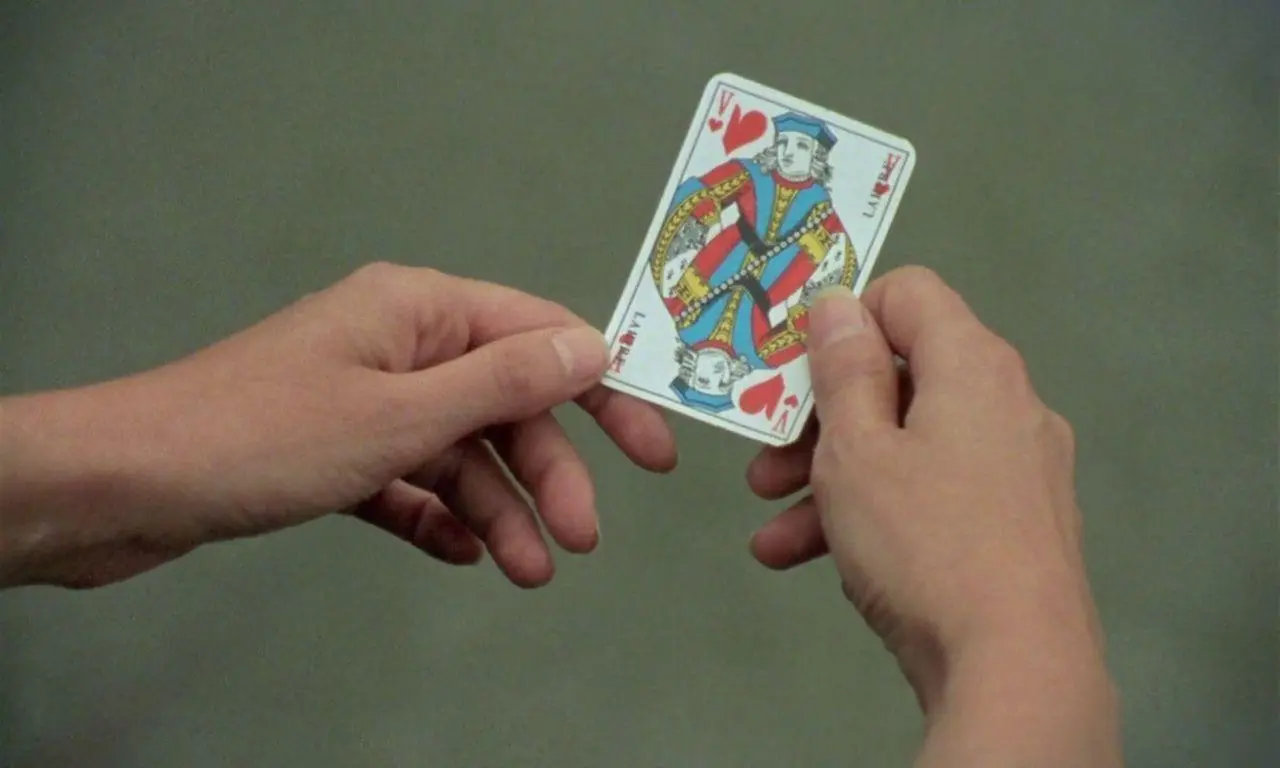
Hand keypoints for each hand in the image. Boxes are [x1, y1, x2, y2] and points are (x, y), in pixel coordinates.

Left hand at [0, 263, 676, 588]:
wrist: (123, 486)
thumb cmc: (262, 436)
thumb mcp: (401, 414)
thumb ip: (503, 381)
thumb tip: (592, 348)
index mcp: (419, 310)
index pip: (541, 337)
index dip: (605, 391)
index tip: (652, 452)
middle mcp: (398, 344)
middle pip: (504, 403)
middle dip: (548, 472)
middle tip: (583, 539)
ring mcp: (364, 399)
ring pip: (459, 451)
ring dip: (499, 509)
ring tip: (526, 572)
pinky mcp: (333, 452)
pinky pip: (410, 481)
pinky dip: (439, 515)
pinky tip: (461, 553)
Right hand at [745, 268, 1119, 763]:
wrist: (1015, 666)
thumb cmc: (925, 543)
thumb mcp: (857, 451)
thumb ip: (843, 371)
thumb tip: (840, 304)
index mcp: (973, 365)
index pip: (908, 293)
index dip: (844, 318)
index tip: (796, 368)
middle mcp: (1006, 404)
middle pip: (901, 378)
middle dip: (820, 418)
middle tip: (767, 459)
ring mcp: (1018, 469)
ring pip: (909, 447)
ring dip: (832, 478)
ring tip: (770, 523)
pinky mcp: (1016, 526)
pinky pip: (934, 496)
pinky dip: (876, 514)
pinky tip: (809, 557)